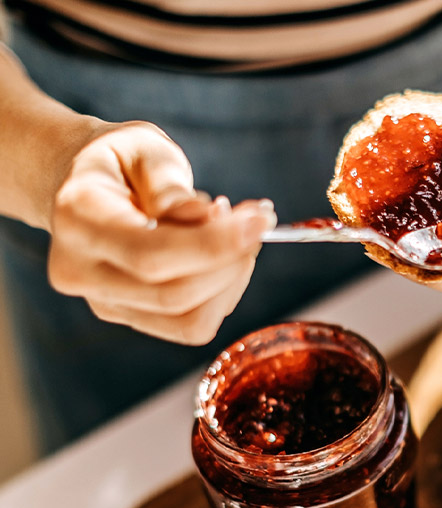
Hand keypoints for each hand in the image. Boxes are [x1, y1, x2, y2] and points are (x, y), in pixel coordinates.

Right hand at [47, 121, 275, 343]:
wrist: (81, 183)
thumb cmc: (119, 160)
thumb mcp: (144, 148)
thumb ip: (170, 185)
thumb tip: (208, 219)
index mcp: (79, 219)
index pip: (150, 254)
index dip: (214, 245)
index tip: (261, 221)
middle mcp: (81, 272)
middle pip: (175, 295)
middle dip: (233, 261)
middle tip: (257, 220)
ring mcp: (104, 302)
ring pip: (190, 321)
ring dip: (232, 280)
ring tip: (238, 233)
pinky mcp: (131, 317)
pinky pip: (193, 324)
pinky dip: (223, 292)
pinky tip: (223, 256)